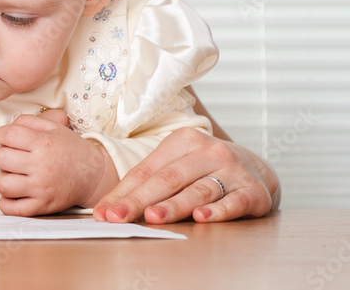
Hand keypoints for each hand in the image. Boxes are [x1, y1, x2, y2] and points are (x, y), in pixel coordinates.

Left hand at [0, 112, 116, 215]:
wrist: (94, 176)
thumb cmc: (71, 150)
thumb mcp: (54, 127)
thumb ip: (28, 121)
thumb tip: (7, 128)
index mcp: (44, 143)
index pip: (7, 135)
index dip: (1, 134)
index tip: (7, 138)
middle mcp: (41, 166)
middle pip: (0, 158)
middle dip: (2, 155)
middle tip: (12, 157)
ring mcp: (41, 188)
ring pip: (3, 184)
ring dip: (4, 179)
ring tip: (14, 176)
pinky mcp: (42, 206)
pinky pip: (12, 209)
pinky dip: (7, 203)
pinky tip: (14, 194)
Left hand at [92, 127, 278, 223]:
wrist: (256, 168)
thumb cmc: (204, 169)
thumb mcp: (176, 166)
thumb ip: (146, 185)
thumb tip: (107, 209)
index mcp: (182, 141)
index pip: (146, 170)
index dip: (123, 192)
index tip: (104, 213)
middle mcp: (208, 151)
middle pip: (168, 179)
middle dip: (140, 200)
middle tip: (118, 217)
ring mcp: (233, 170)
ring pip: (198, 190)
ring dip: (174, 205)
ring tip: (153, 217)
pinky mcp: (253, 191)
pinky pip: (234, 201)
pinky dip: (218, 211)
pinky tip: (202, 218)